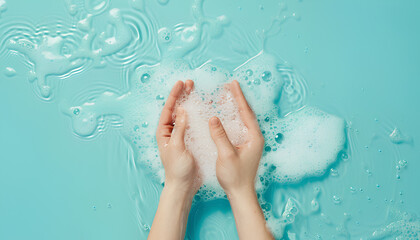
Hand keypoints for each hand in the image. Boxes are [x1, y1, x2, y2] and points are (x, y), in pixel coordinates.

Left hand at [156, 80, 199, 197]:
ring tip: (196, 90)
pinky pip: (193, 124)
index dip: (174, 95)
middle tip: (190, 83)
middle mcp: (171, 132)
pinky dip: (197, 114)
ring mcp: (181, 136)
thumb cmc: (177, 169)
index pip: (168, 109)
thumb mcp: (177, 147)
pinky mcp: (190, 141)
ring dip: (190, 102)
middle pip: (176, 109)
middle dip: (182, 95)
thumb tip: (181, 111)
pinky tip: (203, 108)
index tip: (180, 84)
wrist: (184, 186)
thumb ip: (179, 129)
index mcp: (164, 132)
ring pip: (185, 115)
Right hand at [209, 80, 263, 195]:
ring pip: (243, 119)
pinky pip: (239, 126)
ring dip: (236, 106)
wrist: (240, 192)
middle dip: (238, 98)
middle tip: (230, 85)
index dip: (239, 97)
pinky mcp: (245, 146)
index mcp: (254, 137)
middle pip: (246, 113)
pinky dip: (233, 117)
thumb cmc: (235, 176)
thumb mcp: (226, 155)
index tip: (233, 84)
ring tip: (227, 95)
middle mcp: (254, 137)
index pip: (246, 112)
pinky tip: (226, 114)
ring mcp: (250, 141)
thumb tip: (213, 118)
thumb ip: (220, 136)